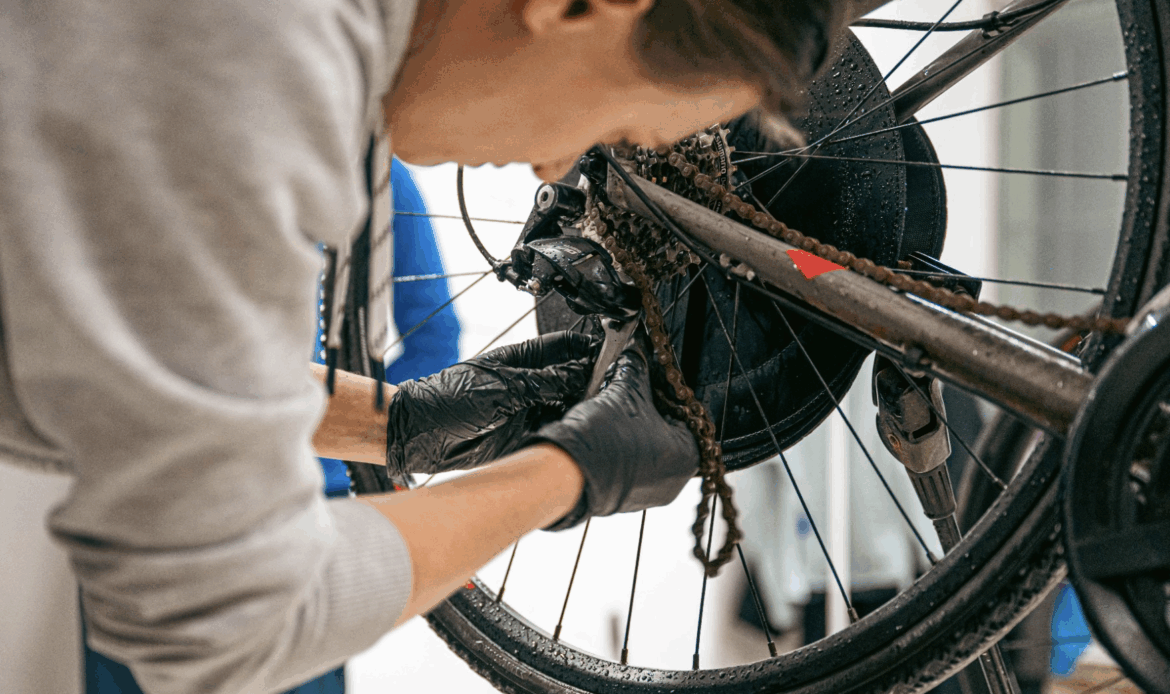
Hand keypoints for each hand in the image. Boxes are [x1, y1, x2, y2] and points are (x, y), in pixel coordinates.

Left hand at [385, 331, 597, 474]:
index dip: (589, 349)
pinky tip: (583, 432)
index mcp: (522, 358)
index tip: (613, 356)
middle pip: (572, 377)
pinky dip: (569, 431)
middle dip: (593, 381)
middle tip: (614, 390)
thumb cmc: (450, 398)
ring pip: (568, 405)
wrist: (421, 435)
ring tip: (604, 412)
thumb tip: (579, 373)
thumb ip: (543, 382)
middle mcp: (529, 381)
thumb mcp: (502, 388)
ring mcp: (529, 408)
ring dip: (583, 409)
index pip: (565, 346)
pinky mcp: (526, 434)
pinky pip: (556, 429)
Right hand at [530, 341, 698, 529]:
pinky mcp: (629, 498)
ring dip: (635, 430)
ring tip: (616, 415)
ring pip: (650, 449)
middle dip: (648, 412)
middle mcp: (677, 480)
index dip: (664, 394)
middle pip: (667, 432)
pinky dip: (624, 450)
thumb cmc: (604, 440)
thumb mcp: (624, 394)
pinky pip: (634, 466)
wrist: (568, 475)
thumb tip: (636, 356)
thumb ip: (635, 372)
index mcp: (689, 456)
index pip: (684, 414)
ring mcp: (652, 492)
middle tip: (630, 396)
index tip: (648, 383)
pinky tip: (608, 436)